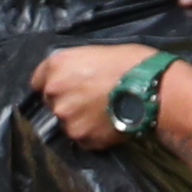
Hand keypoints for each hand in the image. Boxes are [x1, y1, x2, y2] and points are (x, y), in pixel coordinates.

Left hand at [30, 43, 159, 147]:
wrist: (153, 87)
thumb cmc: (131, 63)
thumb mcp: (94, 52)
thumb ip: (72, 67)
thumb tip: (67, 79)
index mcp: (56, 66)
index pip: (38, 82)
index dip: (53, 84)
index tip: (65, 88)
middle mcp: (54, 92)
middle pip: (51, 103)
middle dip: (67, 102)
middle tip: (91, 99)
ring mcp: (66, 118)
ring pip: (66, 123)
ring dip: (79, 120)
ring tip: (103, 112)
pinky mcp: (82, 138)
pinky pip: (82, 139)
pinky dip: (93, 134)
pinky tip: (108, 123)